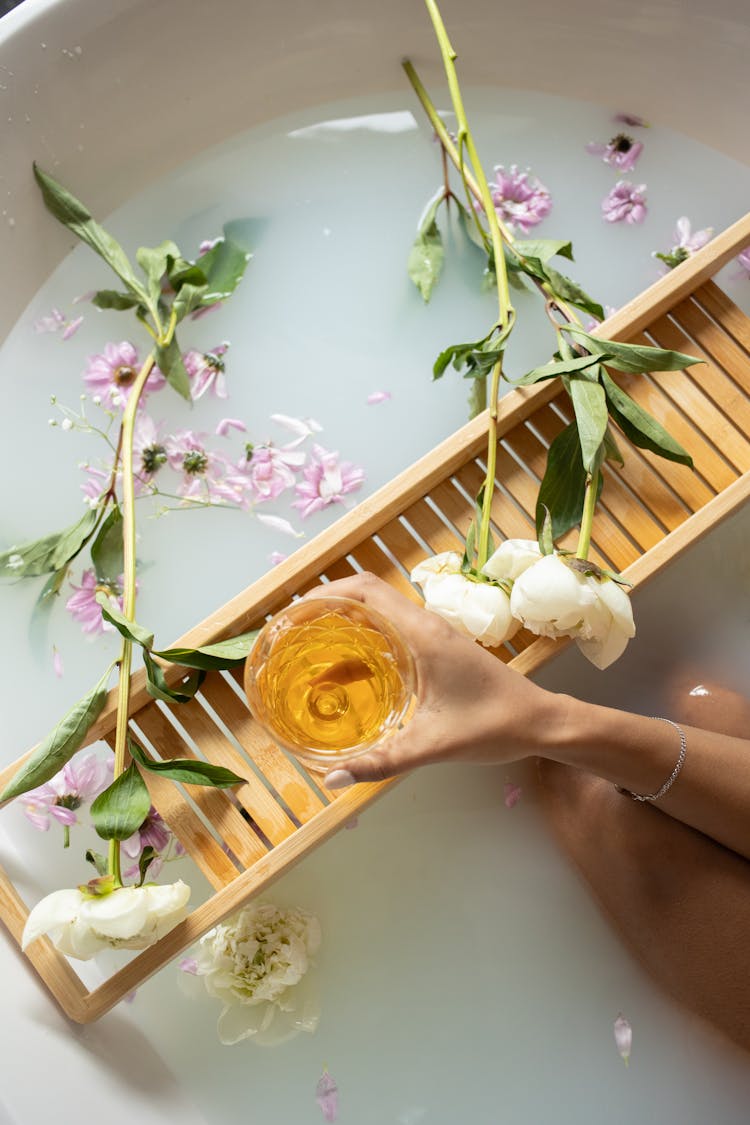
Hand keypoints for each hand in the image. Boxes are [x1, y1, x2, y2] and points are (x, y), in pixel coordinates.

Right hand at [301, 573, 560, 785]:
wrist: (542, 722)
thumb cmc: (495, 725)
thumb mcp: (433, 745)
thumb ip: (382, 762)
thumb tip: (331, 778)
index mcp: (422, 632)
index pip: (364, 590)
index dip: (324, 593)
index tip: (293, 613)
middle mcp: (426, 625)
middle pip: (365, 596)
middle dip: (324, 608)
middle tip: (290, 634)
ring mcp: (433, 635)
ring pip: (378, 615)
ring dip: (343, 625)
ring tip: (307, 651)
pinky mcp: (439, 650)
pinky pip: (392, 633)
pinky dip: (364, 644)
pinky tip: (345, 676)